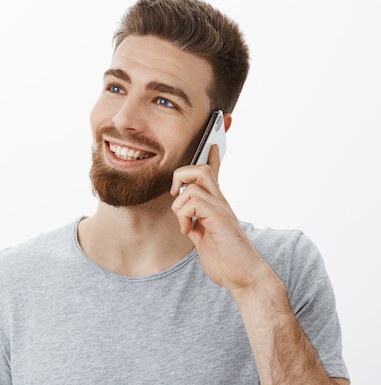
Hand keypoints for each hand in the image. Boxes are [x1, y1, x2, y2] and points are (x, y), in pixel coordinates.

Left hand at [170, 145, 269, 292]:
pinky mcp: (219, 218)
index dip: (212, 158)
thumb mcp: (205, 241)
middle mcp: (220, 203)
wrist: (244, 277)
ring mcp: (221, 209)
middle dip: (181, 175)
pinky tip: (189, 231)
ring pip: (192, 184)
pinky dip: (184, 215)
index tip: (213, 143)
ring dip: (179, 206)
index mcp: (216, 207)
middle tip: (176, 195)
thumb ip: (196, 228)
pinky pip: (193, 201)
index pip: (214, 176)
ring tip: (185, 226)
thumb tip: (187, 224)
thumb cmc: (227, 261)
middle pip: (201, 169)